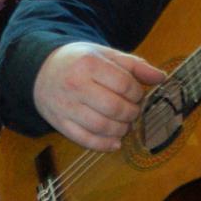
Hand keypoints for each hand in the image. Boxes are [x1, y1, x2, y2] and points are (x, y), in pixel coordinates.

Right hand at [30, 42, 164, 151]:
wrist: (40, 70)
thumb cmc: (77, 62)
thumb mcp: (104, 55)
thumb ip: (134, 65)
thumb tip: (161, 77)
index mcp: (88, 64)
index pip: (124, 84)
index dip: (137, 93)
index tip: (136, 94)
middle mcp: (75, 85)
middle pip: (115, 108)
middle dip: (132, 113)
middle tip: (132, 110)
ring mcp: (66, 106)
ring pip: (102, 127)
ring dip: (121, 130)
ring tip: (124, 124)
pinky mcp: (59, 123)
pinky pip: (85, 140)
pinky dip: (105, 145)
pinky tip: (115, 141)